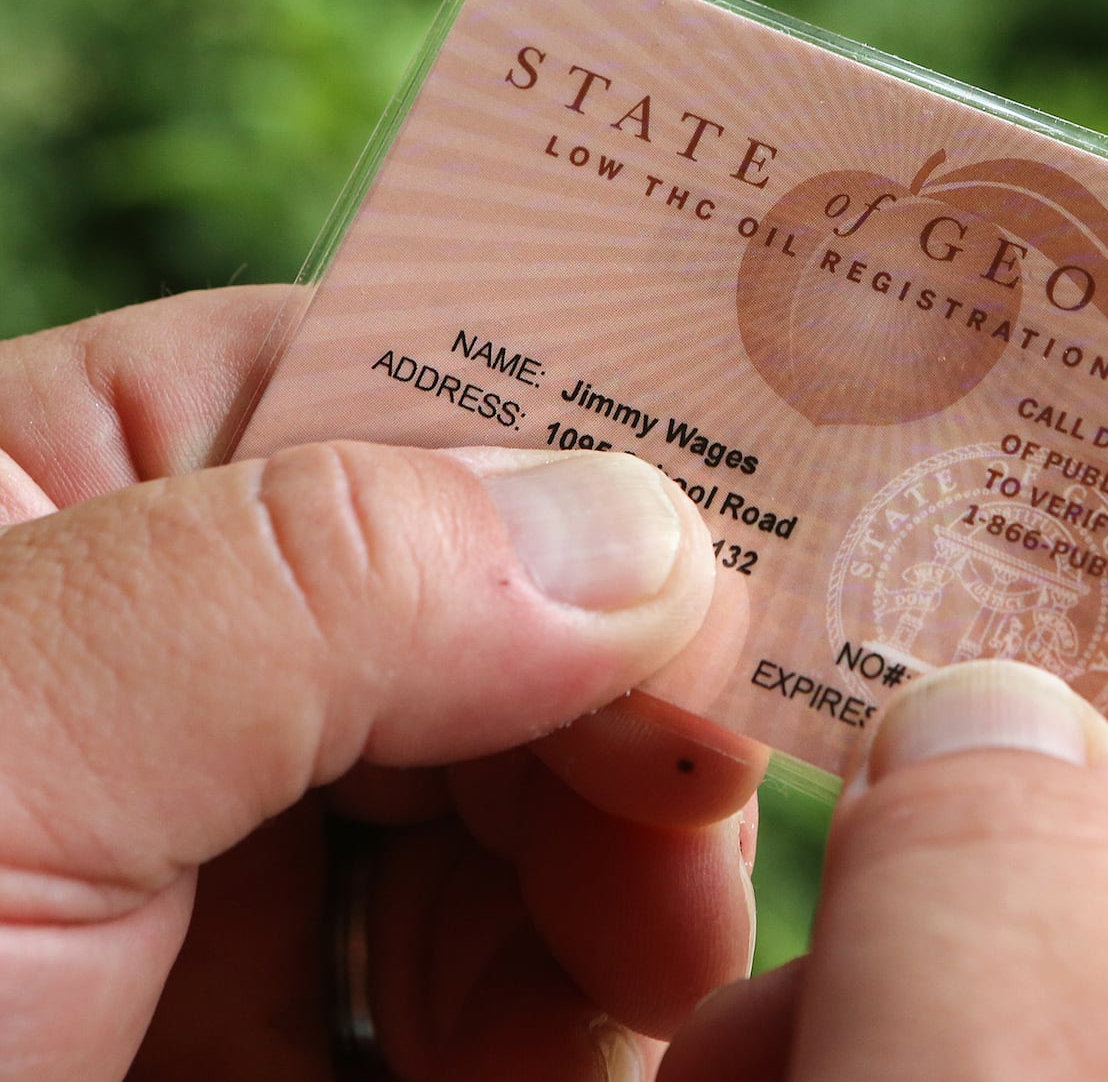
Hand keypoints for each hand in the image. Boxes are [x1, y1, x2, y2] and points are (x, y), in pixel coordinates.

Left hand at [0, 286, 763, 1080]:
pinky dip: (572, 1002)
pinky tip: (579, 1052)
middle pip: (504, 607)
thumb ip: (315, 581)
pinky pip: (497, 966)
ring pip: (527, 794)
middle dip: (624, 702)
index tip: (732, 577)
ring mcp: (238, 844)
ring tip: (645, 975)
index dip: (581, 456)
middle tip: (704, 818)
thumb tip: (643, 531)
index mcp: (79, 485)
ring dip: (618, 874)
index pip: (400, 388)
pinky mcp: (281, 1019)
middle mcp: (178, 648)